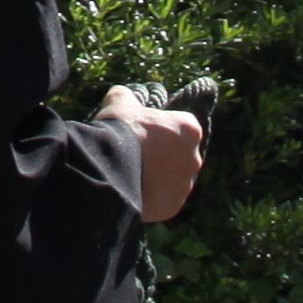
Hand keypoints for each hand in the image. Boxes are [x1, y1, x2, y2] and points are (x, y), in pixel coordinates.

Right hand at [101, 86, 205, 223]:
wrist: (108, 170)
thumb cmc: (119, 131)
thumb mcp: (119, 102)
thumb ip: (126, 97)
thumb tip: (124, 96)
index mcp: (189, 129)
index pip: (181, 127)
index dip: (162, 129)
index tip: (146, 132)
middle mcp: (195, 158)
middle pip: (180, 155)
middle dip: (163, 155)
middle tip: (138, 155)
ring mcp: (184, 185)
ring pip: (173, 180)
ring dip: (158, 178)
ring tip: (132, 176)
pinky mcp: (173, 207)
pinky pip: (164, 200)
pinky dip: (152, 197)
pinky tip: (133, 191)